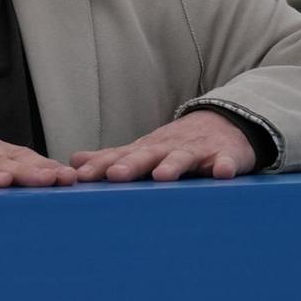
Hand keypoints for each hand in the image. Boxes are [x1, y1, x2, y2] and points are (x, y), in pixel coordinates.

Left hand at [71, 111, 256, 183]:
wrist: (223, 122)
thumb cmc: (175, 145)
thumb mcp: (144, 149)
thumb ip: (112, 158)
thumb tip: (74, 161)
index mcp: (146, 150)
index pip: (119, 157)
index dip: (100, 167)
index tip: (80, 178)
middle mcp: (168, 148)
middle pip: (147, 155)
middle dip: (131, 165)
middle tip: (116, 175)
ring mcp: (197, 151)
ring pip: (184, 157)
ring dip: (173, 165)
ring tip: (163, 176)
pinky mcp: (225, 155)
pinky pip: (226, 161)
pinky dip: (225, 165)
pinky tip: (223, 173)